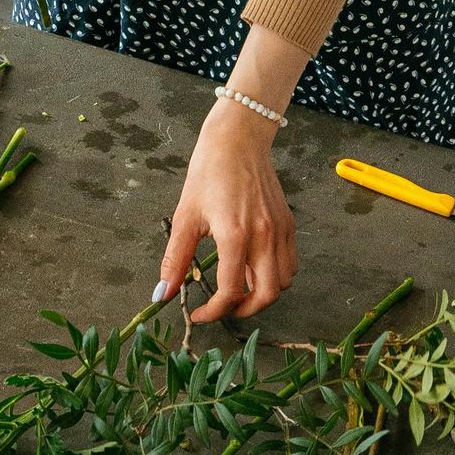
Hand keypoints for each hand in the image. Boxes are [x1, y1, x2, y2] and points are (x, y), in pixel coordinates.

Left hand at [156, 100, 297, 321]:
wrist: (237, 140)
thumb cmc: (209, 172)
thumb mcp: (185, 216)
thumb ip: (176, 260)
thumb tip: (163, 294)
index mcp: (236, 235)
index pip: (232, 291)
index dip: (214, 312)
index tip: (199, 314)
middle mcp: (265, 236)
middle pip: (268, 295)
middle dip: (245, 310)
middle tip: (224, 308)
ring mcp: (281, 230)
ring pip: (284, 281)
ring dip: (263, 294)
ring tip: (240, 289)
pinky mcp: (288, 223)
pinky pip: (290, 262)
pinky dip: (275, 275)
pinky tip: (253, 267)